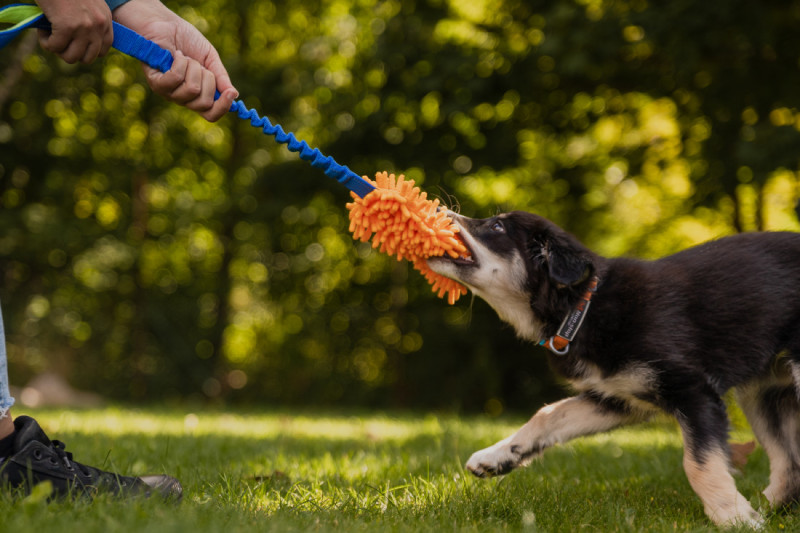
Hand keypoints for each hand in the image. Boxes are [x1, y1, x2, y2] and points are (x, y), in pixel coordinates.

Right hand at [36, 0, 113, 63]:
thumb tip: (81, 44)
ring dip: (57, 49)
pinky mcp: (67, 26)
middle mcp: (98, 25)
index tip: (73, 44)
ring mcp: (84, 27)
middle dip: (71, 53)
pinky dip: (45, 42)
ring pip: (71, 57)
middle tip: (59, 41)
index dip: (86, 52)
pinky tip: (42, 30)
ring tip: (50, 35)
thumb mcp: (88, 4)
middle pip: (87, 58)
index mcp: (105, 19)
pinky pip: (54, 47)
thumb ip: (90, 21)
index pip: (103, 50)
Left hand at [113, 0, 237, 121]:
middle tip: (198, 64)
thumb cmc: (187, 41)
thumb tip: (234, 94)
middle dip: (208, 79)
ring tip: (185, 57)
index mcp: (198, 96)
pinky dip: (180, 63)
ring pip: (192, 90)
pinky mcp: (157, 84)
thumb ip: (221, 77)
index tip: (230, 93)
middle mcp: (183, 99)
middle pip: (204, 104)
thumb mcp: (210, 59)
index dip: (223, 107)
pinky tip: (176, 55)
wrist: (166, 24)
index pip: (211, 114)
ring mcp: (169, 94)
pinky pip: (176, 79)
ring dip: (193, 67)